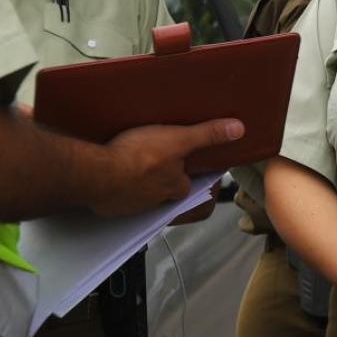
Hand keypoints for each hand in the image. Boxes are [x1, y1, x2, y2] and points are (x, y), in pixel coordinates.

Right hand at [87, 118, 243, 215]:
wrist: (97, 173)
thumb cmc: (139, 156)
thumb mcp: (177, 139)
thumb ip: (206, 135)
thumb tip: (239, 129)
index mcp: (176, 188)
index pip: (192, 185)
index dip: (193, 175)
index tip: (192, 165)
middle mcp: (158, 202)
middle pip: (168, 191)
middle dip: (167, 177)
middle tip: (163, 158)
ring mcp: (133, 206)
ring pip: (145, 194)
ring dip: (144, 182)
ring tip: (139, 160)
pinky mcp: (112, 205)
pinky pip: (122, 197)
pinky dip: (122, 186)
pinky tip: (116, 171)